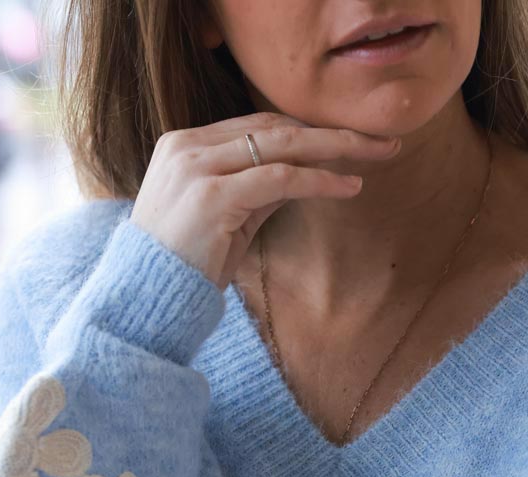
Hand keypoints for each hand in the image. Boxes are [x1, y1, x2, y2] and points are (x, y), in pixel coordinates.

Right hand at [130, 110, 400, 290]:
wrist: (147, 299)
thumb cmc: (186, 267)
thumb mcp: (227, 220)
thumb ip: (256, 192)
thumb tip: (302, 175)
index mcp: (185, 146)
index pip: (258, 126)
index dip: (308, 130)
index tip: (350, 139)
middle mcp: (188, 147)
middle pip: (274, 127)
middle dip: (332, 132)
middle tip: (381, 140)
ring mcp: (197, 168)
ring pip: (281, 145)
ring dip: (336, 147)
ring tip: (378, 154)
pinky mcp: (212, 197)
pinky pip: (278, 179)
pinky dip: (318, 180)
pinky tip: (349, 185)